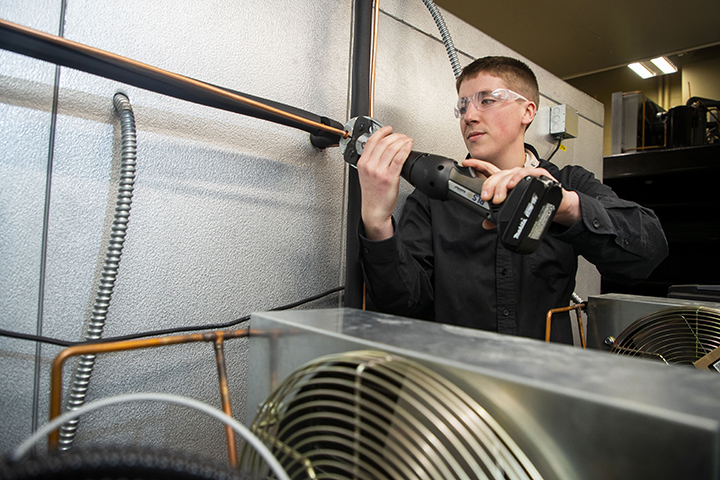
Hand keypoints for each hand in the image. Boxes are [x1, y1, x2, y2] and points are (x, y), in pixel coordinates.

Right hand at [356, 125, 413, 239]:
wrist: (374, 210)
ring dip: (402, 141)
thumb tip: (381, 148)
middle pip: (383, 143)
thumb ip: (370, 160)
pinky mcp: (390, 177)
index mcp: (362, 163)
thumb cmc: (372, 194)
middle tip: (401, 136)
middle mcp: (370, 166)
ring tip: (407, 140)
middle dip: (395, 135)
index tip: (388, 129)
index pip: (371, 141)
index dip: (382, 132)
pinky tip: (409, 146)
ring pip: (392, 148)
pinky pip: (399, 158)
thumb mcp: (365, 174)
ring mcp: (380, 171)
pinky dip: (405, 149)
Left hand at [461, 161, 580, 228]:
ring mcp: (528, 175)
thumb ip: (498, 217)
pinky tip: (514, 185)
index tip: (466, 163)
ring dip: (503, 185)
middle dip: (490, 185)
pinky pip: (529, 174)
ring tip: (499, 196)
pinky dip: (520, 179)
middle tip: (486, 197)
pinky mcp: (540, 176)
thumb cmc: (537, 202)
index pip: (491, 170)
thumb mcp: (514, 210)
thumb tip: (485, 223)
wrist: (559, 204)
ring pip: (511, 174)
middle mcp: (516, 176)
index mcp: (508, 181)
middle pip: (499, 175)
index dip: (478, 165)